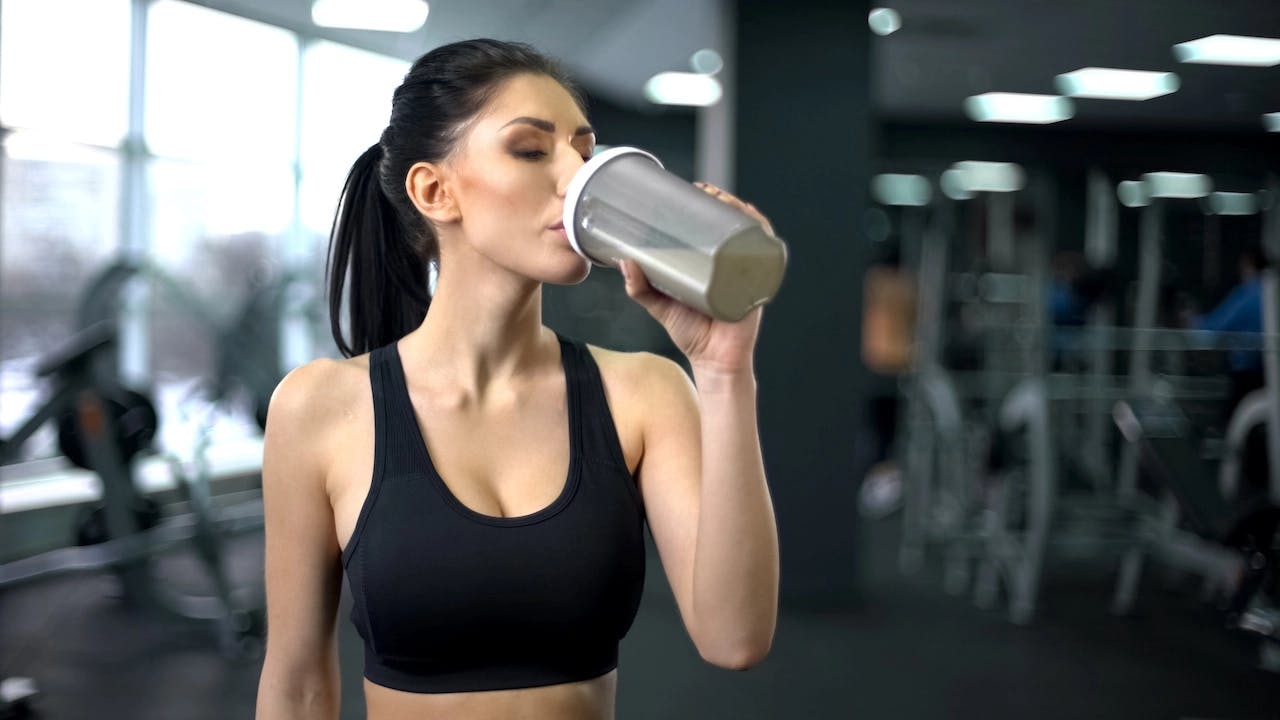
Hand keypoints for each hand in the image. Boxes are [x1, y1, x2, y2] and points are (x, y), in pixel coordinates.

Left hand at [620, 182, 773, 375]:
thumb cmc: (691, 334)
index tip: (694, 188)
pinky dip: (762, 237)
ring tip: (724, 201)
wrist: (714, 362)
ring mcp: (746, 274)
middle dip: (725, 201)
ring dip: (742, 212)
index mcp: (712, 264)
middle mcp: (731, 264)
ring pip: (751, 234)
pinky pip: (766, 257)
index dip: (709, 204)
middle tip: (706, 189)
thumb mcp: (660, 305)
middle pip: (735, 224)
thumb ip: (640, 288)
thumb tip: (624, 261)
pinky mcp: (756, 286)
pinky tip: (753, 222)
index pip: (715, 227)